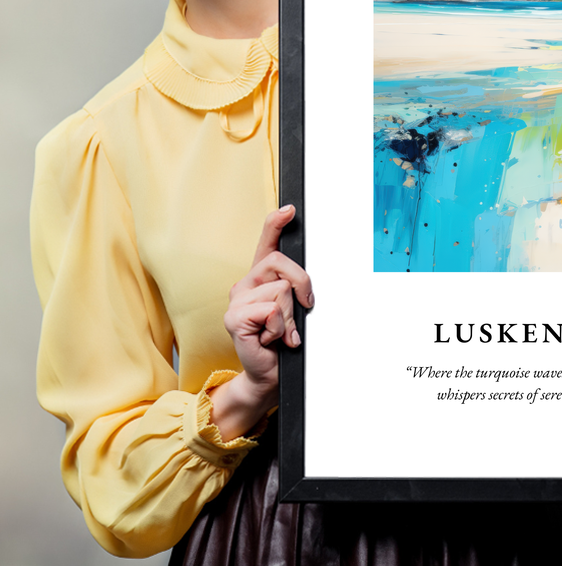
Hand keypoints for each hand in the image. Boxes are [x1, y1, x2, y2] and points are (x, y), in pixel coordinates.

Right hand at [209, 205, 313, 439]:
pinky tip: (271, 339)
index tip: (290, 209)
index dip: (276, 223)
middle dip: (302, 285)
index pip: (266, 243)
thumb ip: (295, 290)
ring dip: (290, 316)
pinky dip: (280, 328)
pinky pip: (271, 310)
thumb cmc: (283, 341)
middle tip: (302, 310)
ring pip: (281, 290)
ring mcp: (237, 300)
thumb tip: (305, 282)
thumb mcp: (294, 309)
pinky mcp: (234, 318)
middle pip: (281, 263)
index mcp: (260, 278)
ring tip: (281, 332)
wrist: (269, 374)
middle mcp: (245, 284)